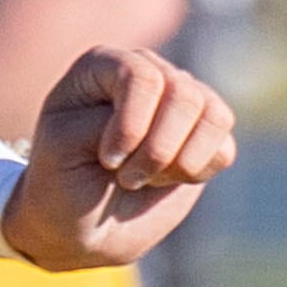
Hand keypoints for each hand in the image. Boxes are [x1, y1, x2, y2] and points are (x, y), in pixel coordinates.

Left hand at [2, 46, 235, 269]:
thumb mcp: (63, 146)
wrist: (81, 222)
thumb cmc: (62, 178)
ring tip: (142, 178)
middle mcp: (147, 71)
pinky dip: (195, 174)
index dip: (131, 126)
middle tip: (125, 177)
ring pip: (214, 118)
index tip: (107, 160)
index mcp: (101, 64)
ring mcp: (181, 100)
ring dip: (179, 163)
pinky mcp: (206, 135)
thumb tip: (167, 110)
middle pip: (183, 96)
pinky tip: (162, 180)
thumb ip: (108, 120)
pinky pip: (224, 150)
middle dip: (157, 150)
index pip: (141, 78)